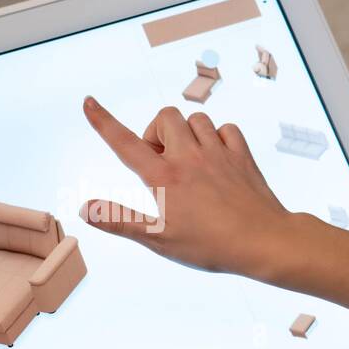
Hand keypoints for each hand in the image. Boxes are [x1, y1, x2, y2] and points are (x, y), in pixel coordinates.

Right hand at [80, 96, 293, 277]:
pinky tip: (216, 158)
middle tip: (161, 163)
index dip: (103, 122)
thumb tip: (86, 209)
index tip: (89, 103)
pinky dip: (218, 137)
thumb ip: (120, 221)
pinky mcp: (242, 155)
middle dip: (157, 134)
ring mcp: (218, 153)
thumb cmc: (210, 245)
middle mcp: (189, 157)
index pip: (125, 144)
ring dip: (187, 133)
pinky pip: (226, 129)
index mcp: (164, 178)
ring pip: (196, 119)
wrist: (263, 242)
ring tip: (189, 162)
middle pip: (165, 118)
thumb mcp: (159, 239)